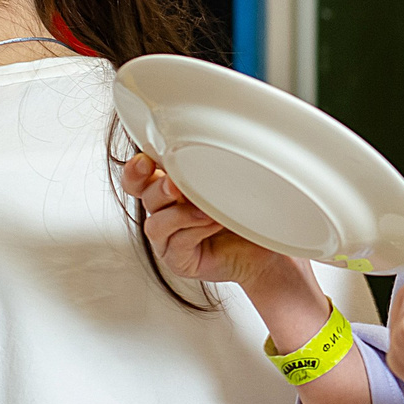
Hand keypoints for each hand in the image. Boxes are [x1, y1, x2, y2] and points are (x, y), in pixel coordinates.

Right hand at [120, 151, 301, 291]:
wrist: (267, 251)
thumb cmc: (248, 215)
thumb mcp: (230, 183)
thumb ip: (212, 167)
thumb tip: (212, 143)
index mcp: (170, 190)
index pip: (139, 178)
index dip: (136, 169)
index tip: (145, 159)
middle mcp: (165, 213)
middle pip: (144, 197)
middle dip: (157, 188)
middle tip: (174, 184)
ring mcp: (169, 239)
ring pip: (156, 223)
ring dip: (180, 213)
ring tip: (205, 209)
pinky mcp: (179, 260)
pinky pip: (176, 243)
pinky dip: (194, 230)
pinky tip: (214, 222)